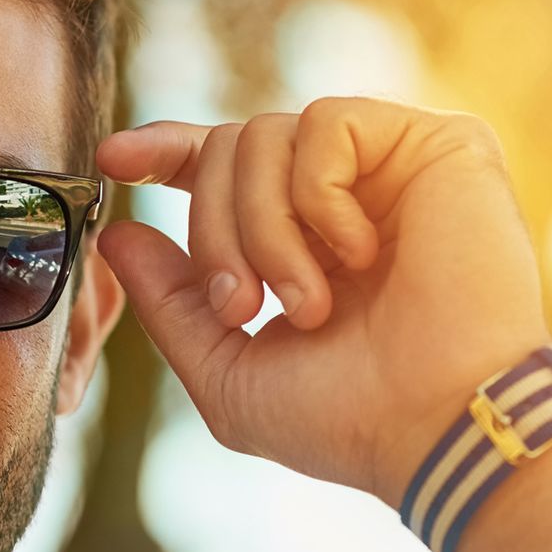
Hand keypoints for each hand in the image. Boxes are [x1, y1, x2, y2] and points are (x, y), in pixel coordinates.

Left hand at [91, 96, 551, 508]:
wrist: (438, 427)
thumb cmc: (348, 419)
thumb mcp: (229, 374)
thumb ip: (170, 304)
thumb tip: (121, 233)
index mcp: (307, 242)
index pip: (224, 165)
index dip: (165, 151)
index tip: (112, 161)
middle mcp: (350, 196)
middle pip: (229, 146)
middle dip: (212, 229)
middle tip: (242, 306)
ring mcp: (394, 167)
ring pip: (265, 132)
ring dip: (262, 228)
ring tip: (307, 303)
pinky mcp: (439, 144)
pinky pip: (325, 124)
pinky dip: (317, 197)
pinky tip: (357, 256)